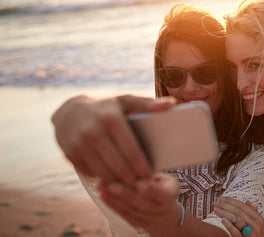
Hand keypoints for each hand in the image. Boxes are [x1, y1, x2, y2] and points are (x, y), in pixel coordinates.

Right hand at [52, 94, 174, 183]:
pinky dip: (104, 179)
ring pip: (104, 173)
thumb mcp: (125, 101)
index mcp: (111, 119)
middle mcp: (93, 132)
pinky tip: (115, 181)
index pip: (131, 150)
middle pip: (118, 165)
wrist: (69, 112)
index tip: (151, 176)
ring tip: (132, 185)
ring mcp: (78, 144)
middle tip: (143, 185)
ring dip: (119, 182)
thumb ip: (147, 104)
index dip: (143, 167)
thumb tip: (171, 104)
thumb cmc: (106, 108)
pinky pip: (91, 174)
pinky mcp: (70, 155)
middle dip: (133, 178)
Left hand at [99, 172, 181, 236]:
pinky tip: (103, 195)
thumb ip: (149, 171)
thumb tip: (132, 160)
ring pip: (131, 210)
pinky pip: (123, 214)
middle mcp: (162, 208)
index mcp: (170, 192)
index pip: (163, 193)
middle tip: (112, 186)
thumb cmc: (161, 184)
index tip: (140, 184)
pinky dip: (112, 204)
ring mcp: (149, 218)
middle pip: (143, 203)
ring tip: (102, 187)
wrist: (165, 210)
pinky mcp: (137, 222)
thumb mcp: (163, 175)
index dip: (152, 190)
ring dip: (114, 199)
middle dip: (126, 195)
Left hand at [214, 197, 263, 236]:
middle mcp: (256, 224)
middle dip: (226, 205)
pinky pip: (236, 232)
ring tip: (216, 210)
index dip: (232, 201)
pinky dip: (229, 225)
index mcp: (259, 219)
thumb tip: (247, 202)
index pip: (243, 206)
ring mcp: (251, 232)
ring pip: (236, 219)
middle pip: (238, 211)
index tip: (222, 198)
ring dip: (225, 213)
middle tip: (216, 202)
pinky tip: (222, 220)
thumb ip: (254, 213)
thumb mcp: (260, 224)